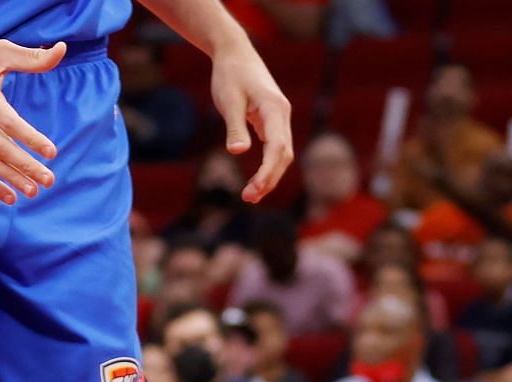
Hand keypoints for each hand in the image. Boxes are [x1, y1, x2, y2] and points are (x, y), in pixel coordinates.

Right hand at [0, 36, 62, 203]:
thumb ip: (31, 58)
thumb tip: (61, 50)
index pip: (10, 123)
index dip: (31, 139)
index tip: (51, 152)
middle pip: (1, 148)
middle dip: (26, 167)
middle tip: (49, 180)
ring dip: (11, 179)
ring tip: (33, 191)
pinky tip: (9, 196)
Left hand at [208, 42, 292, 202]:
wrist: (235, 53)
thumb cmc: (230, 75)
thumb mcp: (228, 101)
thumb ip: (234, 127)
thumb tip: (238, 152)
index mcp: (275, 109)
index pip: (276, 147)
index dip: (268, 171)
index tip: (255, 189)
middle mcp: (283, 115)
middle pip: (283, 155)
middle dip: (269, 179)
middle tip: (248, 198)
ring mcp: (280, 118)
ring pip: (282, 154)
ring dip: (270, 176)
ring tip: (251, 196)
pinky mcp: (272, 121)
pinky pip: (275, 148)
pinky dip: (268, 166)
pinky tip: (256, 181)